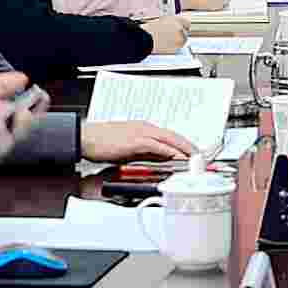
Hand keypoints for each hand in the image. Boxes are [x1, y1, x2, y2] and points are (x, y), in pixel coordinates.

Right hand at [81, 117, 200, 166]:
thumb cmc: (102, 143)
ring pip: (169, 139)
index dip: (185, 144)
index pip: (170, 136)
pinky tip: (177, 158)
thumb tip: (163, 159)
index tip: (194, 153)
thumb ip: (148, 154)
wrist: (85, 138)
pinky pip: (157, 145)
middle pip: (174, 136)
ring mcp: (141, 133)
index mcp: (144, 128)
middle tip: (202, 157)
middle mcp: (145, 128)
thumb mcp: (130, 150)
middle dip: (190, 146)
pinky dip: (169, 151)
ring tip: (196, 159)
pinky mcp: (135, 141)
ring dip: (184, 149)